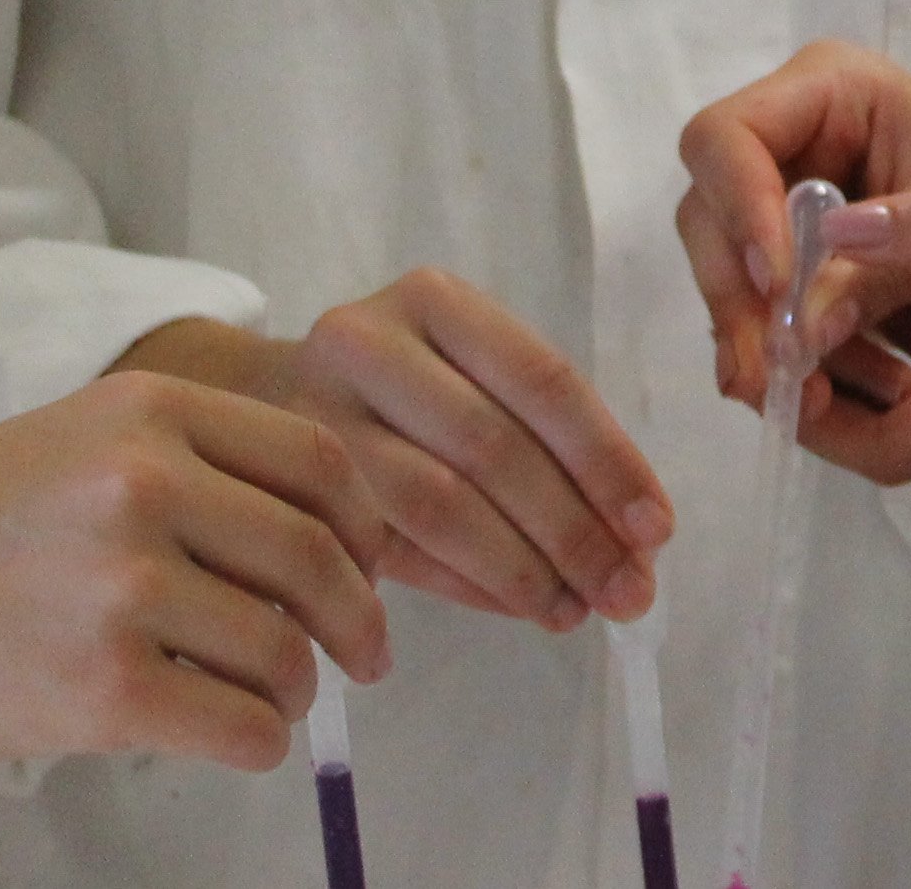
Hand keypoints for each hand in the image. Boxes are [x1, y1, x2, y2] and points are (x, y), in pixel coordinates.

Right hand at [0, 371, 392, 772]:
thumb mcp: (79, 439)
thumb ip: (193, 462)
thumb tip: (321, 532)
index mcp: (151, 408)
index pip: (321, 459)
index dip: (365, 525)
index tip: (370, 569)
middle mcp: (148, 481)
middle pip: (319, 553)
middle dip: (358, 617)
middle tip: (362, 656)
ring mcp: (125, 584)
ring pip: (286, 650)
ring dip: (295, 687)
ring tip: (268, 696)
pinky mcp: (102, 686)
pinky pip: (241, 726)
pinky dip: (257, 742)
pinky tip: (232, 736)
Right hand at [122, 271, 671, 631]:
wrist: (254, 405)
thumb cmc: (396, 393)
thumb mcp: (464, 372)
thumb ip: (544, 437)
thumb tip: (638, 540)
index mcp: (432, 299)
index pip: (541, 379)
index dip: (606, 458)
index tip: (656, 529)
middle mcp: (366, 342)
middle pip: (492, 446)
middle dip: (574, 529)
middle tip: (631, 592)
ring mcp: (318, 416)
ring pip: (440, 504)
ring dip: (523, 569)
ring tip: (577, 611)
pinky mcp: (295, 489)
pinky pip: (397, 548)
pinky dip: (470, 585)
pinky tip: (518, 607)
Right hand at [676, 40, 910, 414]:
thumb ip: (880, 269)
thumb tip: (794, 331)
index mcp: (829, 90)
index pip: (728, 139)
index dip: (739, 210)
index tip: (777, 288)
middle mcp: (792, 135)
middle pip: (709, 211)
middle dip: (739, 298)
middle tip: (769, 376)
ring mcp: (786, 197)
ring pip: (728, 271)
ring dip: (762, 341)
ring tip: (810, 403)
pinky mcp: (796, 258)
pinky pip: (762, 310)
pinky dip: (789, 357)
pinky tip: (823, 399)